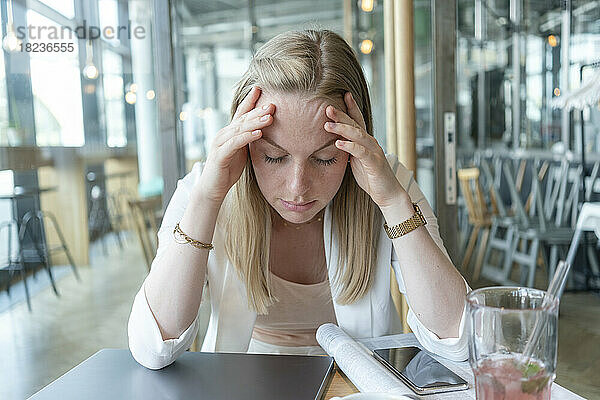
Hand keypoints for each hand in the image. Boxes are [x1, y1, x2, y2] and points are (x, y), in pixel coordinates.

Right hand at [197, 86, 274, 204]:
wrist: (213, 189)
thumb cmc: (228, 170)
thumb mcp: (242, 152)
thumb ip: (249, 141)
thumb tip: (264, 131)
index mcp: (230, 133)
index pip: (241, 113)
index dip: (250, 101)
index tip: (260, 88)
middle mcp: (223, 134)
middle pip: (242, 119)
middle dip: (257, 110)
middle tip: (272, 103)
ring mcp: (220, 143)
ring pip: (240, 128)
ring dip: (255, 122)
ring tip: (269, 116)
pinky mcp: (220, 155)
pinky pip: (235, 143)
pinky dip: (247, 137)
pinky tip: (259, 133)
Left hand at [324, 92, 405, 208]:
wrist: (388, 195)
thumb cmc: (371, 178)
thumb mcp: (356, 161)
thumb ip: (348, 150)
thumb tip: (334, 141)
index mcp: (366, 141)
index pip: (357, 121)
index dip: (350, 108)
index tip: (342, 94)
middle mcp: (371, 143)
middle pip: (355, 125)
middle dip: (341, 115)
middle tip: (327, 107)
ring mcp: (374, 152)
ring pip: (358, 135)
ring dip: (342, 129)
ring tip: (327, 125)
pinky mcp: (375, 163)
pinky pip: (361, 152)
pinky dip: (350, 146)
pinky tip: (339, 143)